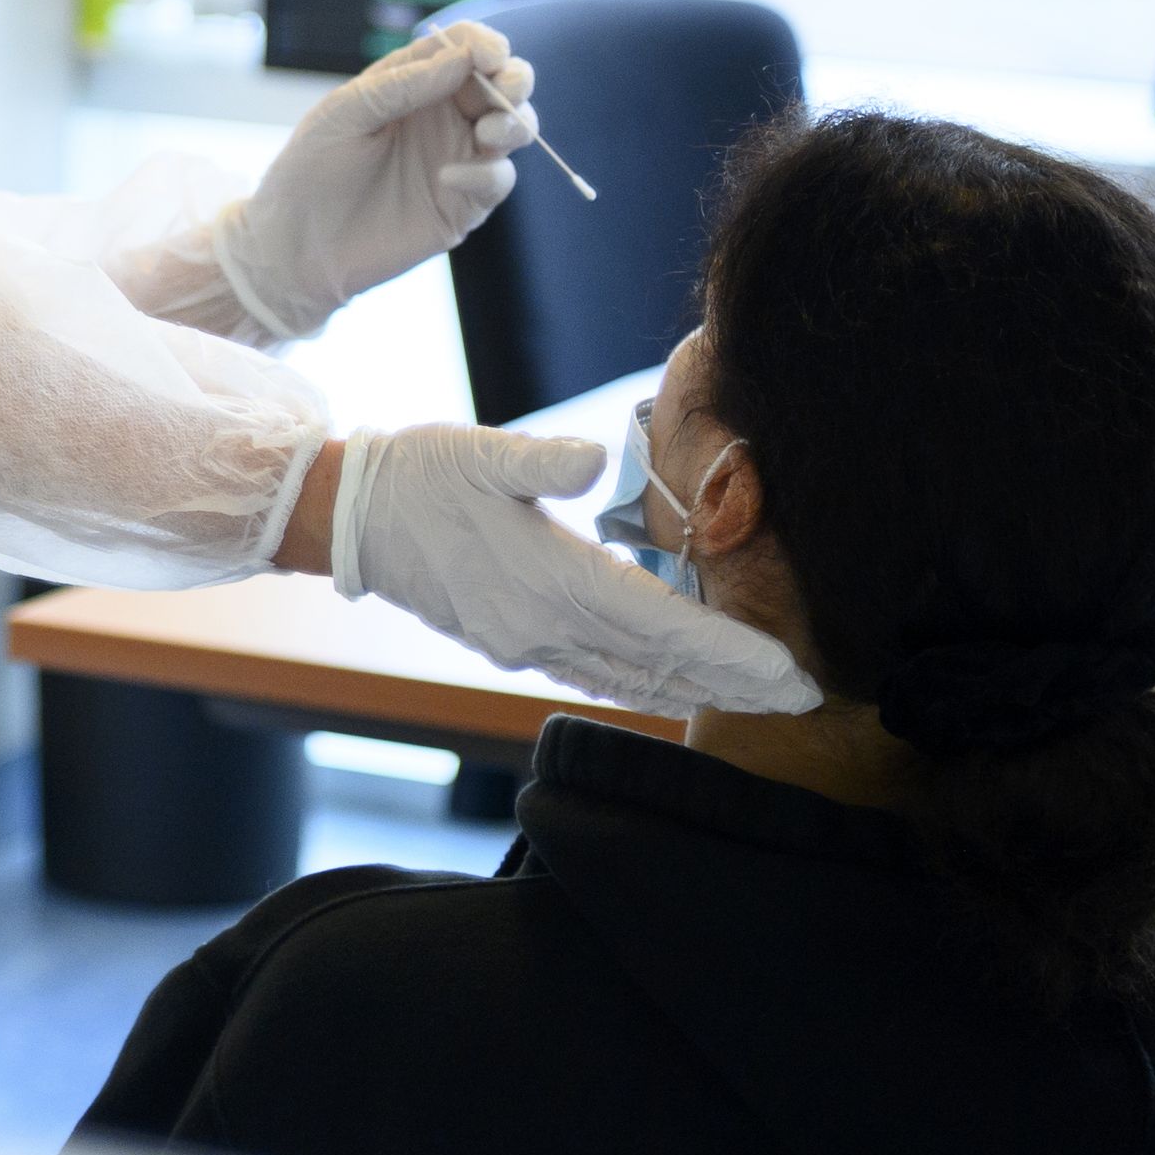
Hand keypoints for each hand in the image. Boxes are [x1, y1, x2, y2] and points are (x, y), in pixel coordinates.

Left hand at [211, 24, 538, 342]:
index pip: (464, 49)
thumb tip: (464, 58)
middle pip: (503, 83)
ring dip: (516, 122)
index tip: (488, 54)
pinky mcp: (462, 204)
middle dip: (516, 78)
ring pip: (514, 128)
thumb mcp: (345, 113)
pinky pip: (497, 180)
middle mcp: (442, 116)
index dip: (484, 44)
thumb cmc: (309, 170)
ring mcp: (456, 158)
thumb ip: (403, 84)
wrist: (294, 247)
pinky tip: (446, 178)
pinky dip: (486, 174)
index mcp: (413, 84)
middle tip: (506, 88)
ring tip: (489, 132)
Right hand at [331, 424, 818, 715]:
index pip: (665, 627)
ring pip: (631, 680)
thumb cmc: (423, 476)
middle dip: (736, 684)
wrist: (352, 518)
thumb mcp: (483, 453)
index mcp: (551, 580)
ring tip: (755, 701)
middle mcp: (544, 627)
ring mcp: (527, 644)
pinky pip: (595, 676)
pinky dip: (644, 686)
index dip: (734, 654)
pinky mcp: (512, 644)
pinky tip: (669, 687)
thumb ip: (540, 462)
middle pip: (662, 666)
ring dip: (697, 692)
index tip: (791, 674)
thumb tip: (589, 461)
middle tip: (803, 697)